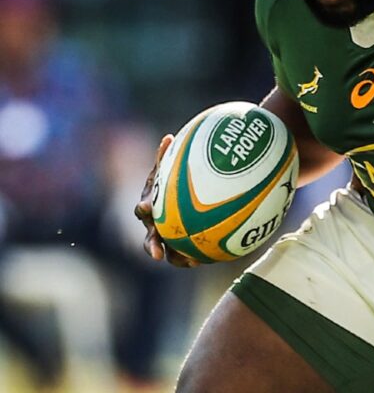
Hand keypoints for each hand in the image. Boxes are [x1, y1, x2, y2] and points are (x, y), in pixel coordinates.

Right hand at [133, 135, 198, 267]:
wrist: (189, 194)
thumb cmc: (178, 177)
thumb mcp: (174, 167)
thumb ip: (169, 157)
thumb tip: (168, 138)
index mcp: (152, 205)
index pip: (144, 208)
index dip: (144, 208)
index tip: (146, 207)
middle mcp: (156, 223)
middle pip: (150, 236)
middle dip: (151, 245)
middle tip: (156, 252)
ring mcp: (167, 237)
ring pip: (168, 251)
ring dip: (175, 258)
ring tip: (189, 263)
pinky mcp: (181, 246)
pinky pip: (185, 255)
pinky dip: (192, 258)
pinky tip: (204, 260)